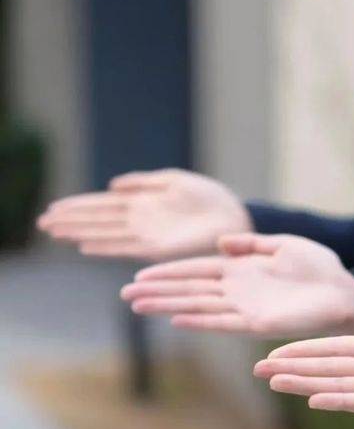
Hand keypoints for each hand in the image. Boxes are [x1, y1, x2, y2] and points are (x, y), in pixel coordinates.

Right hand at [37, 169, 251, 259]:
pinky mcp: (159, 247)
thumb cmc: (210, 198)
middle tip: (42, 221)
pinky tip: (85, 246)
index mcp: (144, 202)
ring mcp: (147, 234)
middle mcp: (141, 220)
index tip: (54, 207)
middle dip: (71, 220)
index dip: (80, 206)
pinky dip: (105, 246)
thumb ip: (143, 182)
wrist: (235, 217)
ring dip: (79, 231)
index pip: (104, 204)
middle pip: (99, 219)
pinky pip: (126, 246)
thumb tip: (112, 185)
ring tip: (53, 231)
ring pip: (105, 232)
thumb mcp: (174, 181)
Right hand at [121, 233, 353, 337]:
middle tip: (126, 293)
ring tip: (138, 304)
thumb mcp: (282, 245)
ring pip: (198, 306)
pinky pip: (223, 321)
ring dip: (168, 305)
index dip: (170, 271)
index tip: (141, 272)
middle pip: (189, 289)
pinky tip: (176, 317)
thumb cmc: (319, 267)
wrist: (344, 290)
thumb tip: (221, 242)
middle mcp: (237, 289)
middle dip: (158, 290)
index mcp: (241, 268)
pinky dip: (200, 320)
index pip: (197, 269)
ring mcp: (245, 306)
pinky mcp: (258, 322)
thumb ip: (251, 244)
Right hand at [254, 308, 353, 427]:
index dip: (310, 349)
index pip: (341, 349)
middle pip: (331, 368)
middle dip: (296, 367)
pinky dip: (341, 400)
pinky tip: (315, 398)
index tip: (279, 349)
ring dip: (307, 383)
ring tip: (274, 381)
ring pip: (340, 385)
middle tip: (259, 369)